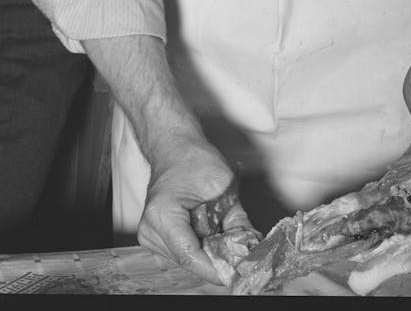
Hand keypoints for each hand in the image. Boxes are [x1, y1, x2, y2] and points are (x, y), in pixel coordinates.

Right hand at [136, 140, 256, 284]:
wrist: (176, 147)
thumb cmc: (196, 159)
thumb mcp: (224, 186)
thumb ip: (237, 220)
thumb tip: (251, 246)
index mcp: (163, 214)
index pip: (189, 255)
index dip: (214, 268)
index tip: (236, 273)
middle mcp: (150, 228)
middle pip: (187, 260)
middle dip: (215, 260)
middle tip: (240, 255)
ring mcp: (149, 235)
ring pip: (185, 259)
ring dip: (207, 252)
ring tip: (222, 232)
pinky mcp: (154, 237)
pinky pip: (181, 251)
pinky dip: (199, 246)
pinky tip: (209, 232)